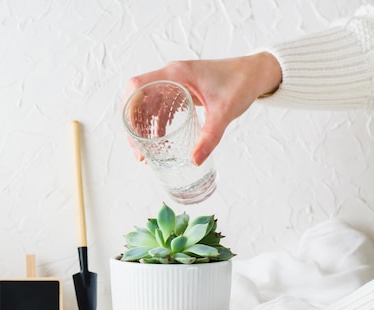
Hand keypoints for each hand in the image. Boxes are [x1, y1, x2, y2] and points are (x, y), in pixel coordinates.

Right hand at [123, 52, 281, 164]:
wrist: (255, 73)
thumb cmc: (241, 83)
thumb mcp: (224, 112)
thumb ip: (210, 137)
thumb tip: (195, 161)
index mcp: (176, 73)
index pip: (137, 85)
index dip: (128, 107)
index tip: (131, 132)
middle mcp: (170, 76)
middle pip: (137, 98)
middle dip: (132, 125)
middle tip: (138, 151)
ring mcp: (173, 83)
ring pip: (145, 105)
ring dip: (141, 127)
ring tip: (144, 152)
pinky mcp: (179, 91)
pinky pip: (158, 109)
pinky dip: (154, 126)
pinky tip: (157, 143)